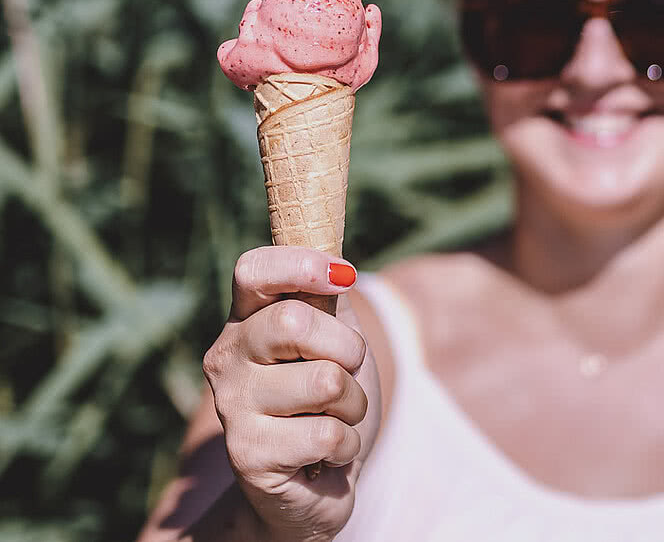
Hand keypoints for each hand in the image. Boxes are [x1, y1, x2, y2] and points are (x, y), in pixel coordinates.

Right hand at [202, 247, 367, 540]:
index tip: (343, 276)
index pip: (252, 270)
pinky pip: (328, 433)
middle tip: (346, 373)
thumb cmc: (328, 404)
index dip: (301, 265)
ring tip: (334, 418)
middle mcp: (227, 358)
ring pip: (324, 381)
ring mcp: (232, 407)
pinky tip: (326, 455)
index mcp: (246, 321)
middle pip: (294, 321)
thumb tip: (335, 261)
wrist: (316, 485)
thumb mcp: (336, 341)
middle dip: (347, 349)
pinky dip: (347, 445)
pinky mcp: (248, 455)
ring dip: (352, 404)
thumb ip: (328, 299)